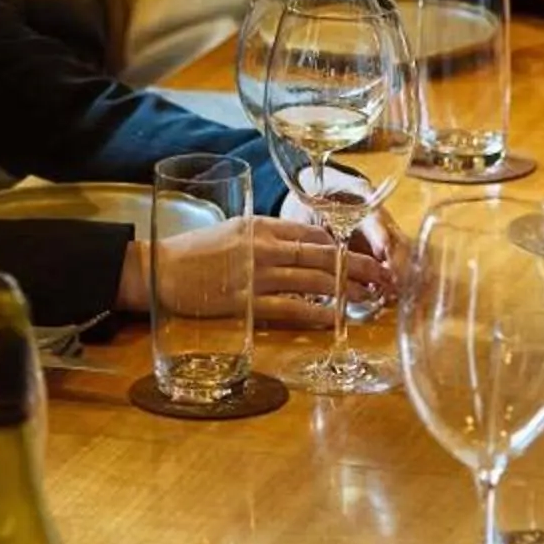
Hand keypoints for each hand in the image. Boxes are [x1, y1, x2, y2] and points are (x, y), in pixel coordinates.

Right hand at [117, 212, 384, 324]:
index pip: (314, 233)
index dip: (344, 246)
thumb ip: (267, 237)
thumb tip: (300, 247)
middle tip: (384, 277)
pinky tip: (336, 318)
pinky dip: (317, 313)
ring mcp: (256, 275)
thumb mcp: (234, 230)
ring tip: (370, 298)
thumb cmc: (194, 251)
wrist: (159, 270)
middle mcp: (264, 247)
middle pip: (323, 256)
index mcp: (262, 226)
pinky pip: (290, 308)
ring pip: (313, 282)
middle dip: (359, 267)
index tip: (365, 255)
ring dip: (346, 290)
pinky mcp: (246, 302)